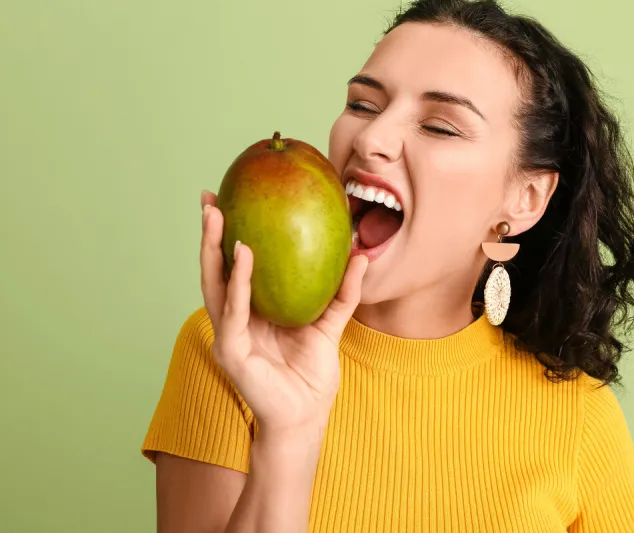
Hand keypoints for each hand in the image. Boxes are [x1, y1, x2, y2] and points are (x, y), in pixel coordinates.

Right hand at [199, 190, 367, 437]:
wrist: (306, 416)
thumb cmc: (311, 374)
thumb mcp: (330, 324)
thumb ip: (343, 292)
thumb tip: (360, 254)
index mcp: (252, 311)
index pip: (235, 268)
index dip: (230, 236)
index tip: (231, 198)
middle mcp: (234, 319)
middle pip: (216, 270)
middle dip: (209, 234)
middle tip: (210, 198)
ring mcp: (228, 334)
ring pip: (214, 286)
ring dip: (213, 249)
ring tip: (216, 215)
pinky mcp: (231, 351)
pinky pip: (233, 312)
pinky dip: (237, 283)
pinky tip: (243, 254)